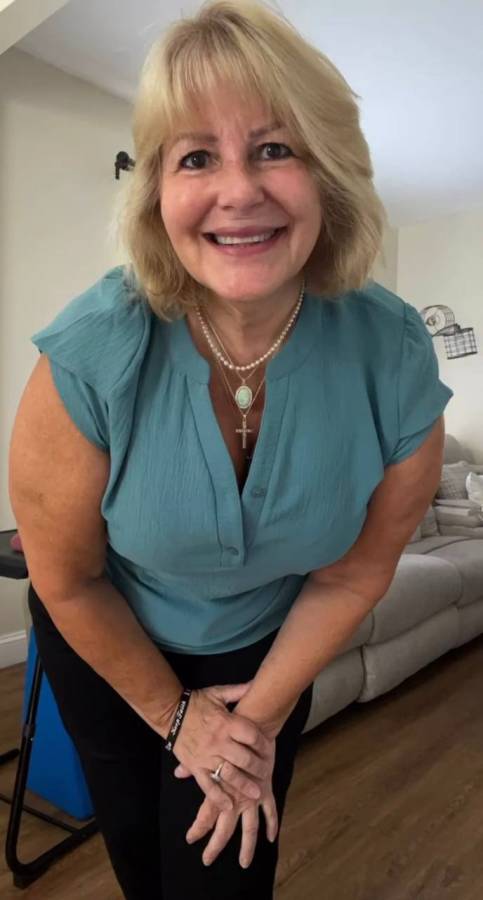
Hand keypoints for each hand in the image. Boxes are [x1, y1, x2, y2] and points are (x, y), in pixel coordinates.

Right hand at [171, 682, 273, 813]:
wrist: (170, 712)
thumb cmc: (197, 702)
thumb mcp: (218, 693)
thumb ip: (238, 691)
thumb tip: (256, 683)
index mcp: (226, 722)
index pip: (251, 735)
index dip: (263, 743)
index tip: (269, 748)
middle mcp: (218, 741)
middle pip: (243, 758)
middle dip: (258, 768)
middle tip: (266, 774)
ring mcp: (206, 756)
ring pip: (228, 774)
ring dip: (243, 785)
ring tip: (255, 793)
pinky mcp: (195, 767)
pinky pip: (207, 785)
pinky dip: (218, 797)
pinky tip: (228, 805)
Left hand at [179, 736, 277, 867]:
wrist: (252, 722)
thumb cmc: (226, 735)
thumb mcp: (205, 748)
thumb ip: (193, 765)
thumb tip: (178, 773)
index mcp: (219, 787)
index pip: (206, 814)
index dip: (198, 828)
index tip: (191, 839)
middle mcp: (235, 796)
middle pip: (224, 827)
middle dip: (216, 845)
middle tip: (207, 860)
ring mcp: (253, 795)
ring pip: (250, 827)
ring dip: (246, 846)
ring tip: (244, 863)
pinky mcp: (266, 789)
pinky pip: (270, 810)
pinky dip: (271, 824)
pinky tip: (270, 838)